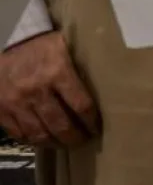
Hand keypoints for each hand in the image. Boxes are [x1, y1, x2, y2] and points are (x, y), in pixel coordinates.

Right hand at [0, 32, 97, 148]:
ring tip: (65, 143)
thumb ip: (84, 69)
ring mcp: (15, 101)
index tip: (97, 128)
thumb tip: (110, 88)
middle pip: (61, 125)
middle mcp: (36, 89)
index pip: (82, 106)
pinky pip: (18, 133)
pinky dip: (33, 140)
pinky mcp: (1, 108)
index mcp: (57, 72)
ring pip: (39, 133)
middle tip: (83, 140)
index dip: (91, 122)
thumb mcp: (69, 49)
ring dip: (55, 143)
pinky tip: (44, 139)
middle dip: (75, 137)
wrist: (13, 41)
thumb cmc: (47, 46)